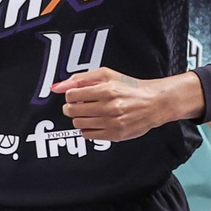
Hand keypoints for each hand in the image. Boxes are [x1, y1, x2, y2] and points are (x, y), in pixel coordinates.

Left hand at [53, 68, 197, 141]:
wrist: (154, 103)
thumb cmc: (130, 87)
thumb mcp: (107, 75)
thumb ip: (80, 78)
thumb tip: (57, 87)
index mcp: (107, 90)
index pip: (72, 95)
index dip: (70, 95)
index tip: (74, 95)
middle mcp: (110, 107)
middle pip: (73, 110)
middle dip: (71, 107)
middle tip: (78, 105)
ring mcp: (113, 122)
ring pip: (79, 124)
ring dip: (79, 118)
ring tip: (89, 112)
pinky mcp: (115, 135)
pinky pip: (88, 135)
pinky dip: (87, 129)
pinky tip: (95, 122)